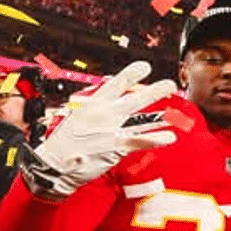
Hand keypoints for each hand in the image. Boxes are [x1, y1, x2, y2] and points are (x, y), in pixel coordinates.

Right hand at [23, 61, 175, 199]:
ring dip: (162, 116)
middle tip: (170, 84)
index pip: (116, 83)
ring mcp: (111, 129)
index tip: (146, 66)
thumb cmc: (64, 141)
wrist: (54, 164)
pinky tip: (170, 137)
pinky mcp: (116, 146)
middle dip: (155, 91)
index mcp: (93, 103)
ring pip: (142, 119)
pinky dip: (157, 139)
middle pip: (135, 98)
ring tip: (176, 113)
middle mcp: (104, 113)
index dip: (132, 73)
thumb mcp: (76, 116)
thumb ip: (95, 106)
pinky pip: (141, 141)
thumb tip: (108, 95)